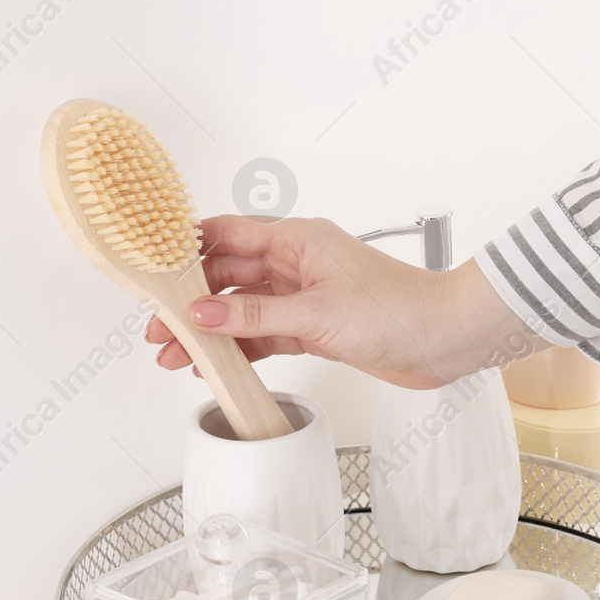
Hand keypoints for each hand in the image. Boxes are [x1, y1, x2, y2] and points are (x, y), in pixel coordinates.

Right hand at [145, 215, 543, 388]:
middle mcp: (297, 264)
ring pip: (243, 311)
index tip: (153, 271)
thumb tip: (203, 314)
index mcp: (297, 240)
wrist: (446, 340)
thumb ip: (255, 316)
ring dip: (211, 332)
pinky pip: (265, 335)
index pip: (228, 235)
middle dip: (191, 303)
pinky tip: (215, 364)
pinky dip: (240, 350)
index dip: (187, 252)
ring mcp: (305, 297)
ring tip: (175, 356)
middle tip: (159, 330)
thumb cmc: (398, 310)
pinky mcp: (315, 328)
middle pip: (228, 277)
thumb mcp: (316, 312)